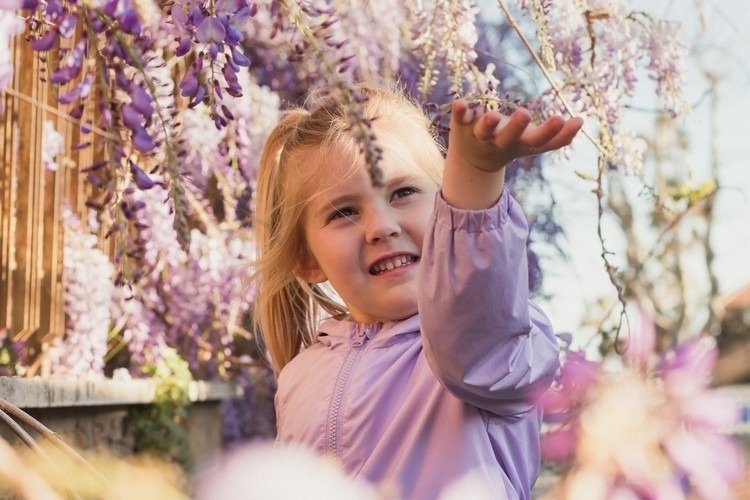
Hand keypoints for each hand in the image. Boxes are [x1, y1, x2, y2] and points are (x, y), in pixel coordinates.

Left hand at [446, 99, 582, 173]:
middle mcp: (500, 141)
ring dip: (488, 123)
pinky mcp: (462, 126)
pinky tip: (461, 102)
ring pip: (483, 130)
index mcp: (520, 144)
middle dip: (516, 127)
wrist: (472, 163)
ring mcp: (480, 134)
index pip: (539, 142)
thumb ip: (558, 138)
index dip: (553, 133)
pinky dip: (460, 112)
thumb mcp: (533, 145)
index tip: (566, 119)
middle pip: (509, 137)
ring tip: (492, 115)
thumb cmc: (510, 145)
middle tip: (525, 114)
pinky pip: (460, 119)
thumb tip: (582, 121)